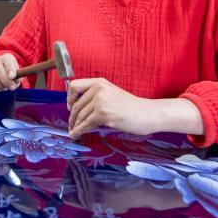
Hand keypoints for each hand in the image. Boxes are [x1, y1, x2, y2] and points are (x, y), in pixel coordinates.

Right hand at [0, 53, 20, 91]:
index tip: (12, 77)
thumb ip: (18, 77)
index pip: (7, 60)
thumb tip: (16, 80)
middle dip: (5, 80)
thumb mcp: (18, 74)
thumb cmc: (11, 75)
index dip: (10, 68)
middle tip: (11, 87)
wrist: (2, 75)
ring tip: (4, 88)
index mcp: (7, 57)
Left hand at [66, 78, 204, 137]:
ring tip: (75, 132)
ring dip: (76, 126)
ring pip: (80, 116)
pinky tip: (76, 134)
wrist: (148, 114)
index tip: (70, 107)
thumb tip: (76, 110)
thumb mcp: (111, 94)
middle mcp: (99, 89)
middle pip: (76, 105)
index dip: (69, 98)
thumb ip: (95, 97)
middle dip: (72, 117)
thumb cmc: (131, 107)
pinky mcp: (103, 114)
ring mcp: (101, 101)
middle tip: (71, 125)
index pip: (74, 86)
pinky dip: (79, 131)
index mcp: (100, 82)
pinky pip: (86, 124)